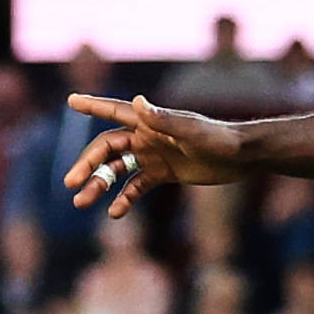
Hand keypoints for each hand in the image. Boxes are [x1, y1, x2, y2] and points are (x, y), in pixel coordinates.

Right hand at [63, 92, 248, 217]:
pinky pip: (137, 186)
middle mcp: (147, 136)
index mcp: (149, 122)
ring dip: (99, 184)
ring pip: (117, 170)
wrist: (241, 157)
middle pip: (107, 149)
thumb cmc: (217, 139)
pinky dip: (124, 198)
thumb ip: (163, 119)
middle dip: (87, 164)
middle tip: (71, 183)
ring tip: (81, 202)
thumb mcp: (190, 131)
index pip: (113, 111)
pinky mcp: (164, 173)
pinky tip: (114, 213)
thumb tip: (136, 102)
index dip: (92, 105)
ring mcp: (154, 155)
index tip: (71, 100)